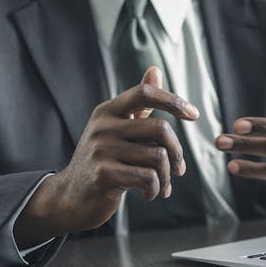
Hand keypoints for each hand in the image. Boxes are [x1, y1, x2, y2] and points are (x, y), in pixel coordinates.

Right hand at [14, 67, 199, 247]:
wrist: (71, 197)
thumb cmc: (100, 162)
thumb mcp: (115, 130)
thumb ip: (137, 105)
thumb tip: (154, 70)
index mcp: (106, 111)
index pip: (144, 93)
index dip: (173, 100)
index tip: (193, 115)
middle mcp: (103, 127)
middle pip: (160, 128)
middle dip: (177, 152)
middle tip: (178, 169)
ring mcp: (101, 150)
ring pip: (158, 157)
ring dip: (167, 177)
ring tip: (162, 186)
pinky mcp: (104, 174)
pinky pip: (147, 177)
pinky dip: (155, 189)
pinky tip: (149, 194)